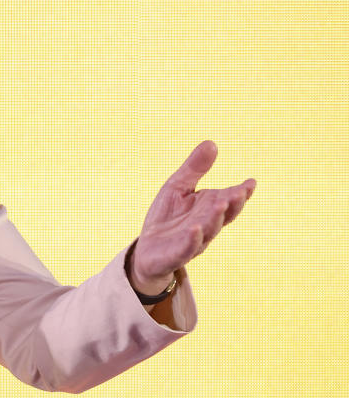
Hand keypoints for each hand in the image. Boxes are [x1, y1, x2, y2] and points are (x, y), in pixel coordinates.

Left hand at [128, 140, 255, 294]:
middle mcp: (205, 226)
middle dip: (231, 204)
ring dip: (214, 218)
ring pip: (207, 231)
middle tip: (238, 192)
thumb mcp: (177, 187)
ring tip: (219, 204)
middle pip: (221, 215)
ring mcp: (191, 242)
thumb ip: (194, 169)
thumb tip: (212, 143)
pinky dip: (192, 240)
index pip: (228, 201)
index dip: (240, 193)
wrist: (147, 250)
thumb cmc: (167, 217)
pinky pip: (185, 248)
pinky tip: (195, 229)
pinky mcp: (174, 254)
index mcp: (208, 210)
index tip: (251, 182)